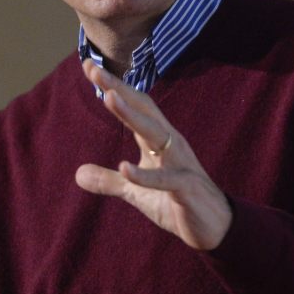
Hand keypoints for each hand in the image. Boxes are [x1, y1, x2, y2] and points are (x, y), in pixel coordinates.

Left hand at [74, 60, 231, 249]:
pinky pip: (166, 179)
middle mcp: (171, 144)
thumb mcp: (136, 191)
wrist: (216, 228)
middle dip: (119, 89)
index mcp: (159, 140)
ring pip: (156, 133)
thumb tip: (78, 174)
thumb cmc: (177, 202)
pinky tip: (125, 168)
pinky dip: (145, 175)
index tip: (88, 66)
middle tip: (95, 70)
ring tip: (110, 98)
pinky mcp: (187, 189)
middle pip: (144, 109)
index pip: (135, 105)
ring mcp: (181, 164)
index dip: (114, 86)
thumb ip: (110, 180)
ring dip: (133, 115)